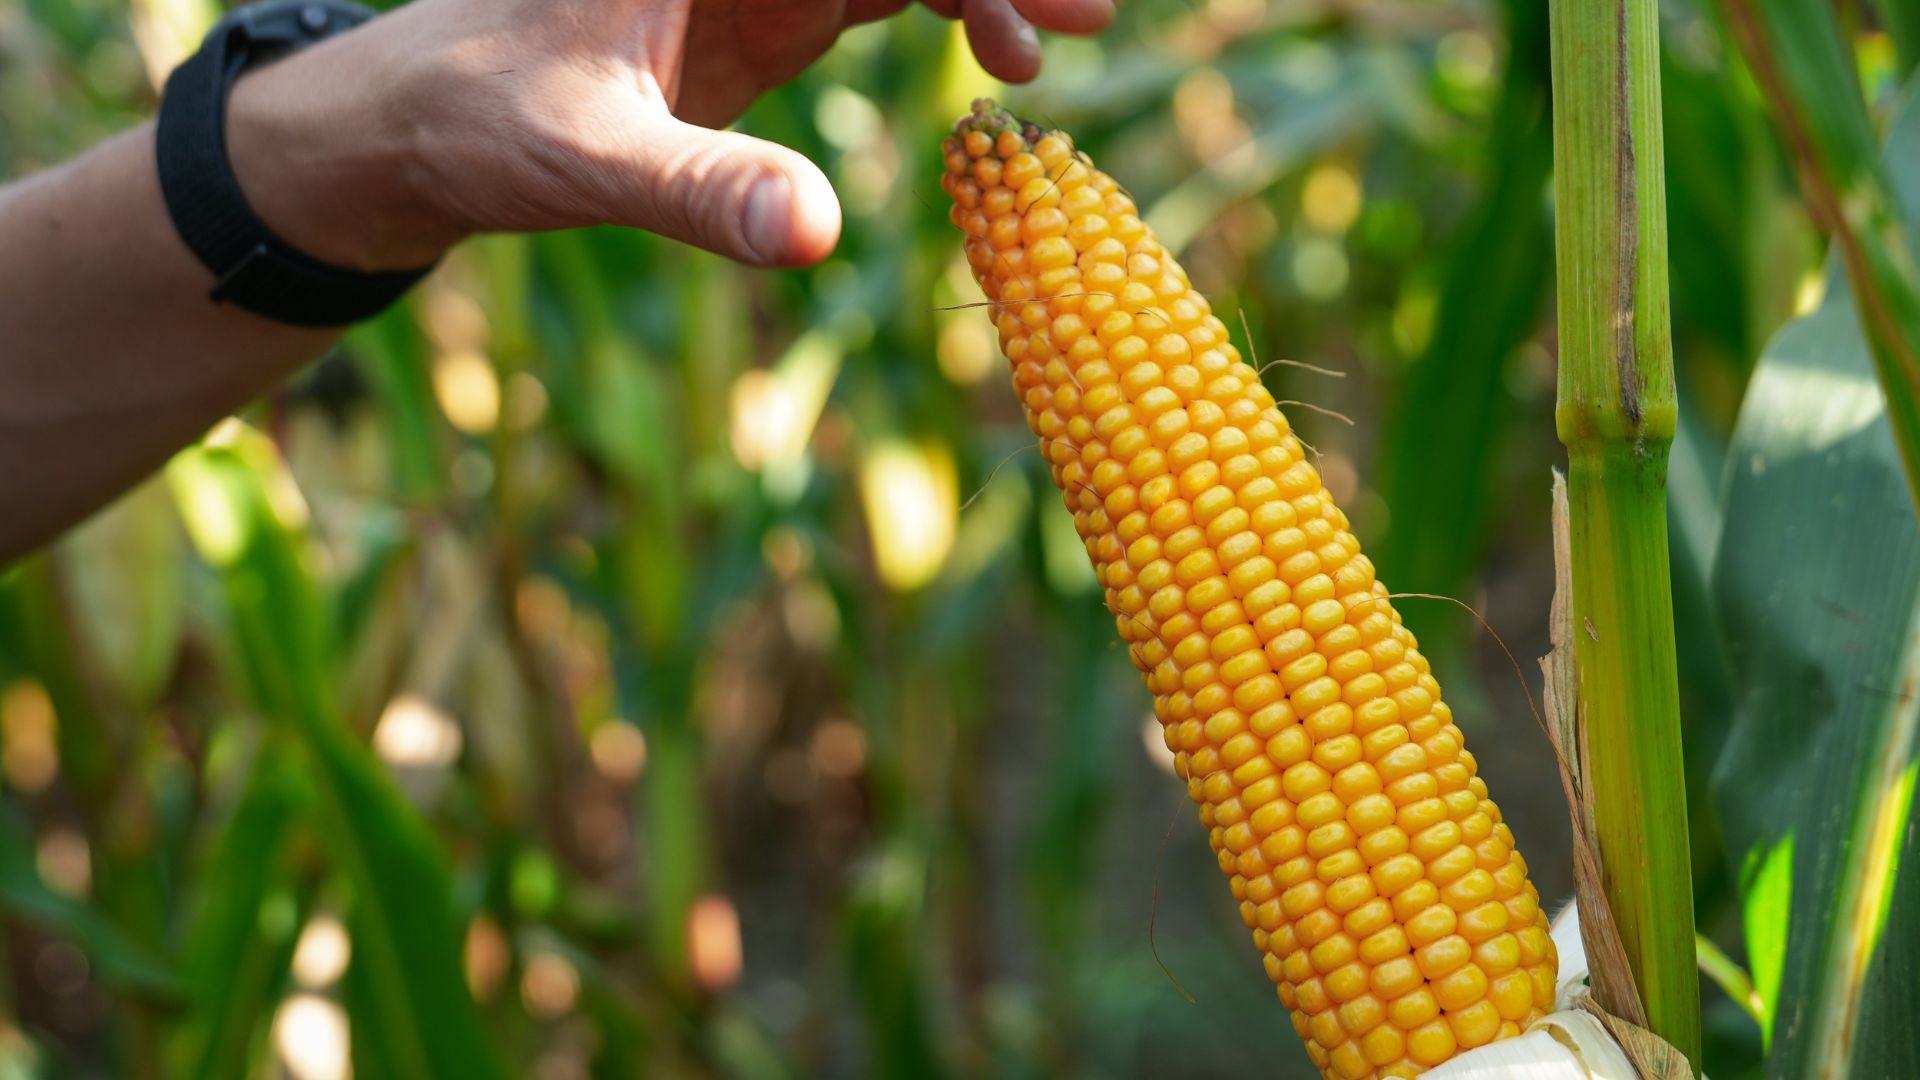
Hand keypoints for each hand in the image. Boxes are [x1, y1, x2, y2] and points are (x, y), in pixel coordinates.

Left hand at [224, 0, 1111, 271]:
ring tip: (1059, 41)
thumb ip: (699, 189)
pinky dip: (957, 8)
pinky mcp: (776, 4)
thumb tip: (814, 236)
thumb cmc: (484, 121)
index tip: (1042, 0)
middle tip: (1085, 13)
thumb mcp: (589, 157)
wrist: (426, 128)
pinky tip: (1005, 61)